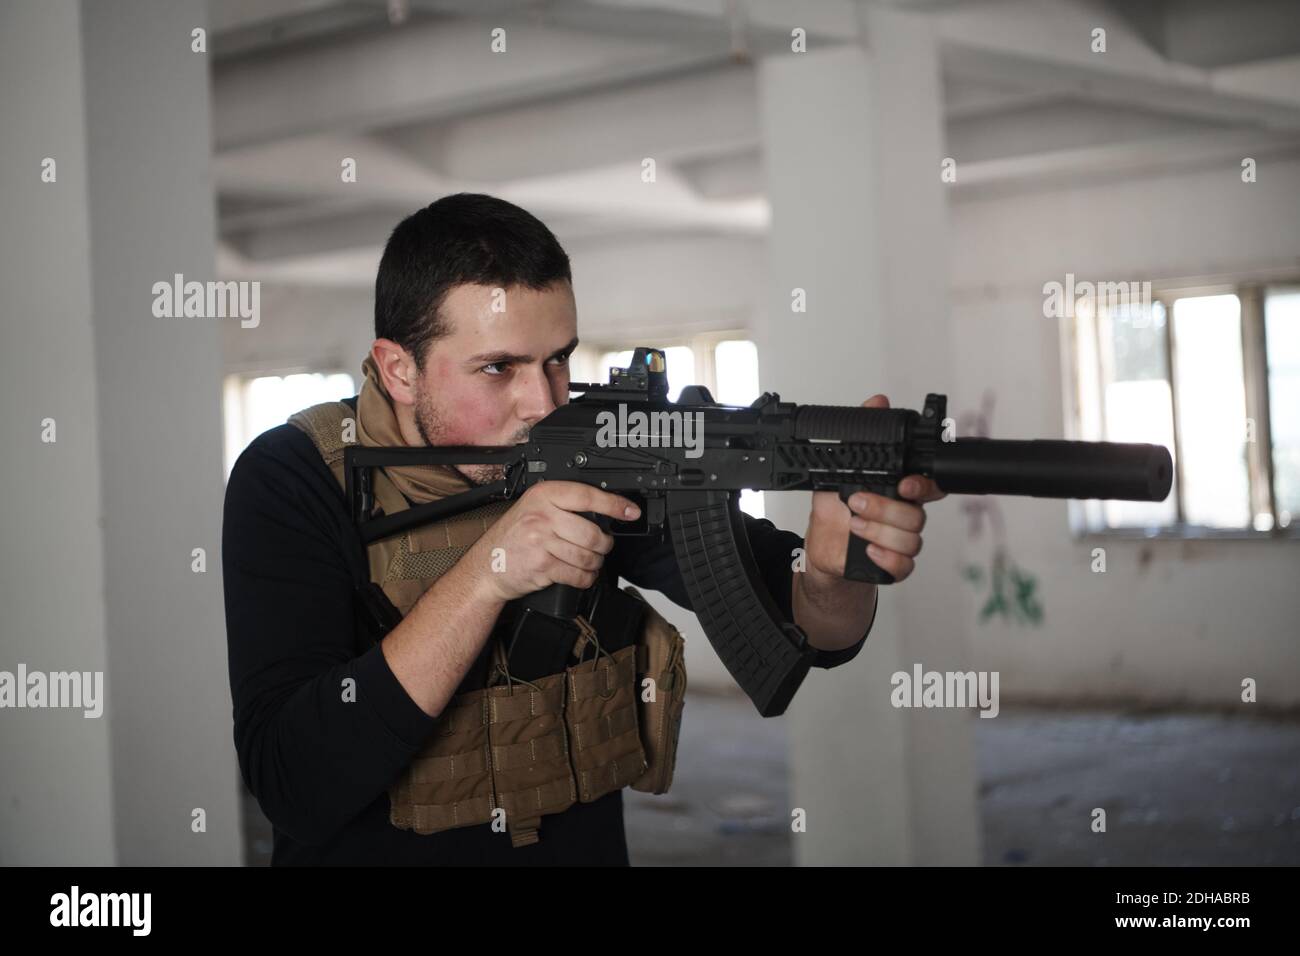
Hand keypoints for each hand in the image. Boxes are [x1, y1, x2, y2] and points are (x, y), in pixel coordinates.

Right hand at [468, 481, 640, 602]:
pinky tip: (579, 575)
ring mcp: (541, 541)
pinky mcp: (543, 566)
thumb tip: (605, 510)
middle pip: (593, 532)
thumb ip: (562, 505)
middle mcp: (542, 515)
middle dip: (604, 545)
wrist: (486, 567)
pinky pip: (578, 574)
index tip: (631, 511)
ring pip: (588, 555)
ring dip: (594, 564)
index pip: (587, 495)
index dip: (614, 504)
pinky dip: (585, 578)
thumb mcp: (533, 509)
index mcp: (543, 495)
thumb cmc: (512, 539)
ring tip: (588, 562)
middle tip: (601, 547)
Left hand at [804, 394, 946, 584]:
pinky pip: (904, 566)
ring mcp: (901, 541)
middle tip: (857, 502)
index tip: (905, 485)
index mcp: (899, 491)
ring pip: (911, 540)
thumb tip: (877, 402)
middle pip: (918, 515)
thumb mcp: (839, 469)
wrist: (823, 545)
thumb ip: (860, 437)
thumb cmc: (835, 508)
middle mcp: (904, 515)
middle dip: (886, 508)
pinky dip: (887, 558)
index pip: (930, 486)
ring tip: (854, 524)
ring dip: (879, 531)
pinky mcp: (893, 563)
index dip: (925, 487)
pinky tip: (868, 550)